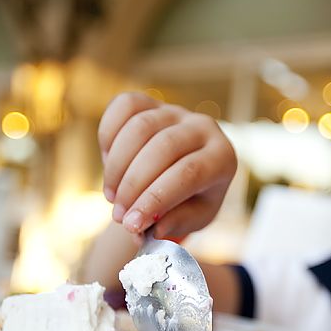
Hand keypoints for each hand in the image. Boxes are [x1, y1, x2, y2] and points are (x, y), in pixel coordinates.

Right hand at [98, 92, 237, 239]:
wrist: (185, 173)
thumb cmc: (191, 199)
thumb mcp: (193, 218)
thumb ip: (173, 223)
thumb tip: (144, 228)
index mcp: (222, 157)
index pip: (188, 173)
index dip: (155, 199)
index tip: (131, 223)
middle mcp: (204, 126)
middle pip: (163, 147)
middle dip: (133, 185)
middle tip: (118, 215)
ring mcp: (175, 110)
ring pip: (140, 127)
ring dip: (117, 167)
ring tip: (112, 197)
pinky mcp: (150, 101)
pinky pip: (124, 107)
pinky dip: (109, 138)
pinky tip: (108, 165)